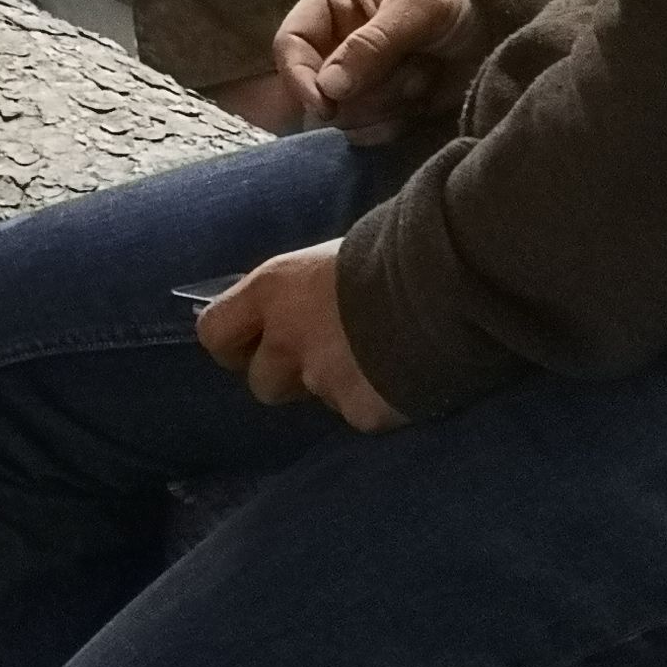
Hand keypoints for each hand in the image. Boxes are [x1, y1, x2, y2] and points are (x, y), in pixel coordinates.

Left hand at [196, 243, 403, 431]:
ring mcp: (323, 379)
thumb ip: (300, 291)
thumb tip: (294, 304)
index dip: (233, 345)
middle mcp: (286, 339)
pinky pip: (360, 415)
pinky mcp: (361, 411)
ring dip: (334, 388)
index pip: (214, 334)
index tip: (251, 345)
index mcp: (272, 291)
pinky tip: (404, 375)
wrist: (452, 280)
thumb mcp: (330, 259)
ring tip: (374, 359)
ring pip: (314, 399)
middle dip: (285, 378)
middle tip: (324, 358)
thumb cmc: (396, 251)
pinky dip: (378, 402)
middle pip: (260, 382)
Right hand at [275, 0, 473, 133]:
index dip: (300, 77)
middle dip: (363, 93)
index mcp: (329, 0)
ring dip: (384, 105)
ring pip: (341, 114)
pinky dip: (393, 124)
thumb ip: (373, 43)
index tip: (327, 106)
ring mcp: (353, 76)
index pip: (290, 43)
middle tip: (410, 76)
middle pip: (315, 88)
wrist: (500, 22)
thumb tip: (329, 89)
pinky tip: (419, 102)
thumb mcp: (418, 6)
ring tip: (421, 79)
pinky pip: (364, 131)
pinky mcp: (376, 104)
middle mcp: (332, 40)